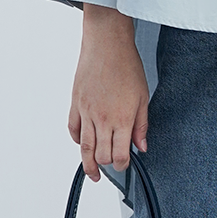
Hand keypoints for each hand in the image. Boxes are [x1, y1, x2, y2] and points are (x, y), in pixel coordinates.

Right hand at [68, 5, 148, 178]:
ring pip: (84, 147)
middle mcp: (101, 118)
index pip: (119, 154)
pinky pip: (73, 129)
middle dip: (107, 165)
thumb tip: (142, 146)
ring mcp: (85, 112)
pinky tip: (82, 144)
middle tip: (112, 165)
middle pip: (100, 155)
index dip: (123, 164)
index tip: (126, 164)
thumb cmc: (126, 66)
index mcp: (121, 118)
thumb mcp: (143, 97)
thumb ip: (142, 125)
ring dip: (88, 163)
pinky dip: (78, 140)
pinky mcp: (75, 104)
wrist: (106, 45)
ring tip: (92, 172)